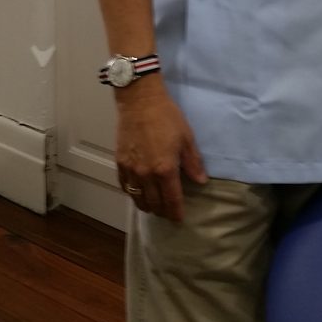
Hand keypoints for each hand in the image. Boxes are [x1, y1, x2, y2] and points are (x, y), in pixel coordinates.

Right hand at [116, 77, 206, 220]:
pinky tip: (137, 193)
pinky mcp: (120, 163)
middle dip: (162, 211)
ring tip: (154, 207)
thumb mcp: (186, 138)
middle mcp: (146, 174)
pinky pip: (125, 186)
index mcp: (165, 169)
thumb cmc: (167, 117)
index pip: (172, 200)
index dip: (176, 212)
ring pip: (137, 198)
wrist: (140, 102)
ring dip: (146, 206)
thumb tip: (201, 181)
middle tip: (168, 213)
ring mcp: (131, 170)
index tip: (179, 219)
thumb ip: (193, 163)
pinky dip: (132, 194)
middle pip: (153, 203)